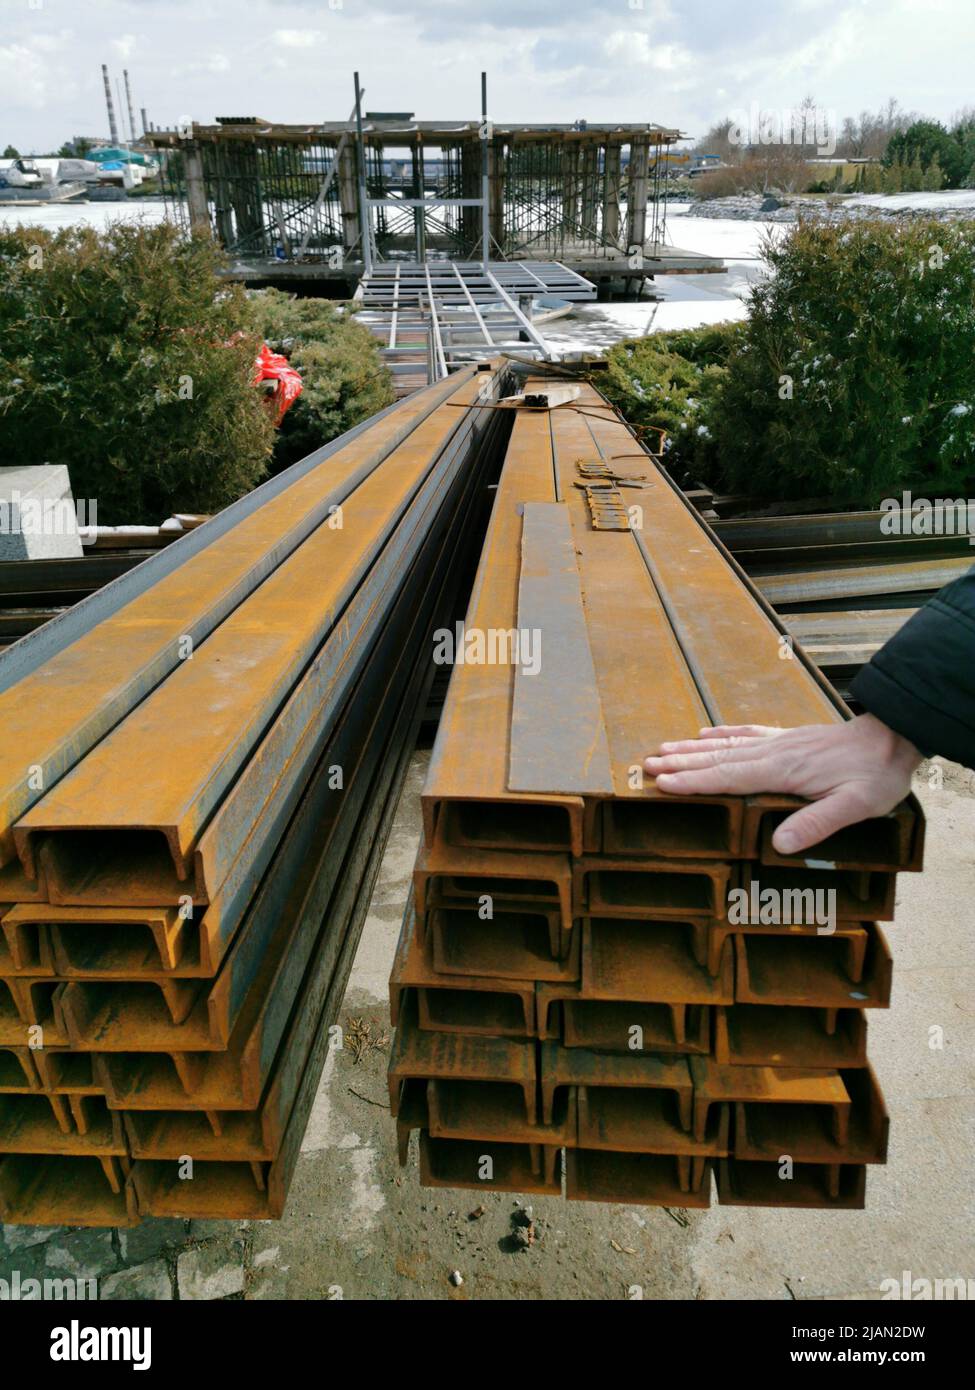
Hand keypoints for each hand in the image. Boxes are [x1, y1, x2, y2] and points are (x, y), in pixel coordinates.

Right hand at [643, 714, 921, 853]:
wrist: (893, 737)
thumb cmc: (875, 775)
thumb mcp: (855, 806)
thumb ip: (817, 824)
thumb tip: (778, 845)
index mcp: (783, 771)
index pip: (729, 777)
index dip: (695, 781)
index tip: (663, 783)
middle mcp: (774, 753)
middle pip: (719, 758)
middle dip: (682, 763)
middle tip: (647, 765)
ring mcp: (780, 742)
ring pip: (727, 745)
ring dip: (693, 748)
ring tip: (662, 749)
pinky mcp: (789, 738)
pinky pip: (746, 734)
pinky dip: (722, 734)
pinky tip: (707, 732)